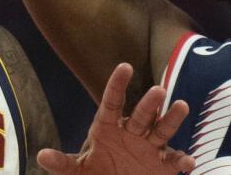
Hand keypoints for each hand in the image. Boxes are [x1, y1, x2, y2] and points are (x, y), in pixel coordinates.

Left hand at [37, 63, 195, 173]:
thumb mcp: (77, 171)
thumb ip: (62, 163)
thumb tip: (41, 156)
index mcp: (108, 128)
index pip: (112, 102)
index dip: (118, 85)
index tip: (125, 66)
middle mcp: (131, 132)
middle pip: (141, 114)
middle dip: (150, 103)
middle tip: (158, 91)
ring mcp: (148, 147)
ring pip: (162, 129)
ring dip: (171, 119)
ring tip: (181, 106)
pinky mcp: (162, 165)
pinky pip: (174, 160)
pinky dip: (181, 159)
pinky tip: (188, 160)